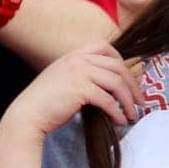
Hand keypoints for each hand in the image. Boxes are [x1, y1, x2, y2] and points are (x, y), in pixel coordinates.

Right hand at [3, 42, 140, 135]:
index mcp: (72, 55)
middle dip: (133, 85)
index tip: (129, 77)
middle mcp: (76, 60)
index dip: (121, 60)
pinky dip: (117, 112)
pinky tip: (119, 120)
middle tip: (140, 101)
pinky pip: (108, 100)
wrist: (28, 113)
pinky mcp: (79, 89)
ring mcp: (78, 73)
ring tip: (132, 114)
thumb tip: (109, 85)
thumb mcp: (62, 79)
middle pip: (117, 66)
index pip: (104, 47)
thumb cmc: (45, 101)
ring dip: (129, 101)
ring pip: (116, 83)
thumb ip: (81, 75)